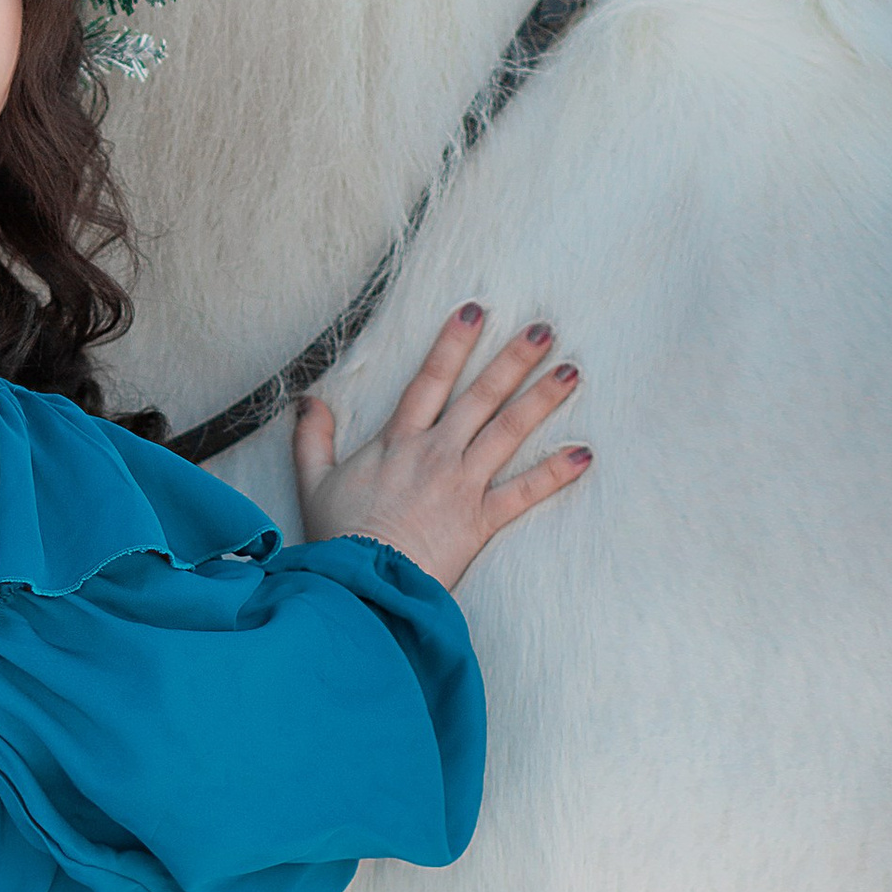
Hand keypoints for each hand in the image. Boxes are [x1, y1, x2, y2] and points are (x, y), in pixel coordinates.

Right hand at [291, 303, 590, 587]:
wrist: (361, 581)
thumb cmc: (338, 536)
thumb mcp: (313, 482)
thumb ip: (312, 437)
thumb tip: (308, 400)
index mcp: (397, 441)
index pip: (430, 380)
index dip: (453, 342)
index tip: (475, 310)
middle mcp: (435, 452)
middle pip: (481, 396)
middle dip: (513, 359)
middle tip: (545, 329)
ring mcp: (462, 484)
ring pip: (508, 432)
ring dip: (541, 400)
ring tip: (571, 372)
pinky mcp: (481, 520)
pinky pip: (525, 492)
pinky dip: (556, 473)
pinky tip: (584, 453)